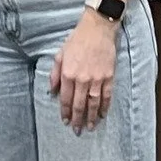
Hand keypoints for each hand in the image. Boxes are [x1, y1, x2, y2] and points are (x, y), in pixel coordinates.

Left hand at [49, 12, 117, 132]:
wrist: (97, 30)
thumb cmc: (76, 41)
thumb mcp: (59, 56)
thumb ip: (54, 75)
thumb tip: (52, 92)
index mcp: (68, 74)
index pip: (65, 99)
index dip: (65, 112)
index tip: (65, 121)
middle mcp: (82, 79)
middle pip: (79, 104)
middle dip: (78, 119)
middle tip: (77, 131)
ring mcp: (97, 78)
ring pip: (94, 103)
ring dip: (92, 117)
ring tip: (91, 127)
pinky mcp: (109, 76)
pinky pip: (107, 95)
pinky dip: (105, 106)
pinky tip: (103, 115)